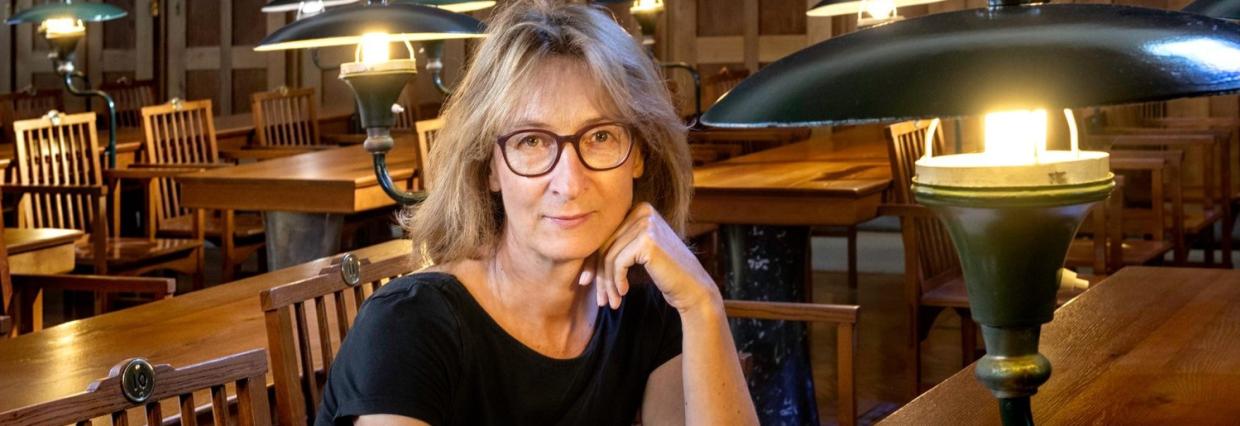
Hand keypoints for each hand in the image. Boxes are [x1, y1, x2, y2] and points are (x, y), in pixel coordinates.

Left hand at [576, 202, 720, 312]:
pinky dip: (616, 281)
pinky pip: (617, 262)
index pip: (605, 236)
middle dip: (599, 276)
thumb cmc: (665, 273)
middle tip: (600, 300)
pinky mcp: (646, 239)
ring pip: (609, 256)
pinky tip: (623, 293)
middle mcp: (643, 210)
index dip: (593, 262)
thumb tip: (576, 249)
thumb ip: (616, 245)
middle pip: (605, 245)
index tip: (586, 283)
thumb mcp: (636, 253)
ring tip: (611, 302)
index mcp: (639, 209)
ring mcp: (646, 222)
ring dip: (607, 283)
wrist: (692, 288)